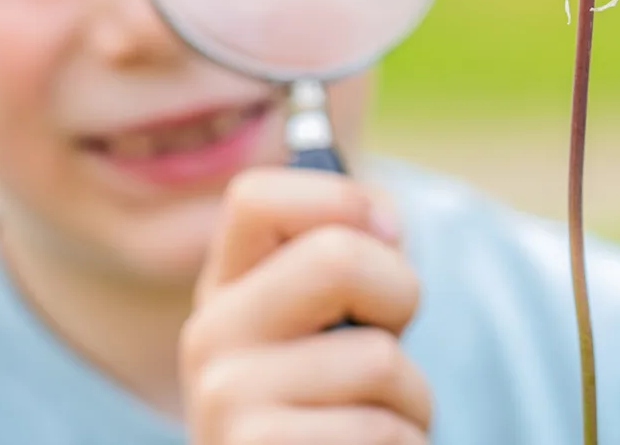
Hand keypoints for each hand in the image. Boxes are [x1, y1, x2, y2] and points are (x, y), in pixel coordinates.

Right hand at [181, 168, 431, 443]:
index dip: (339, 200)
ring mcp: (224, 404)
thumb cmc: (336, 409)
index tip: (383, 235)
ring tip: (372, 427)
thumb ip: (353, 251)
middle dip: (400, 295)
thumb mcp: (331, 323)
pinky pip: (381, 433)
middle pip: (337, 257)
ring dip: (411, 400)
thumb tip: (382, 221)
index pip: (254, 197)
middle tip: (388, 345)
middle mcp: (208, 336)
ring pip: (380, 358)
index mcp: (225, 286)